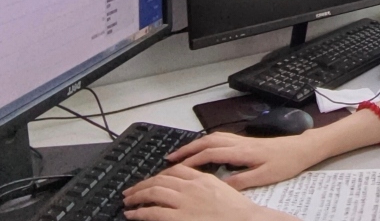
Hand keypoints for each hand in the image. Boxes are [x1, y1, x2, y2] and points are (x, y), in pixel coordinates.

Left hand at [122, 164, 298, 220]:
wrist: (245, 220)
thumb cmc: (236, 210)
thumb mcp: (221, 188)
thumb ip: (204, 184)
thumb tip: (190, 184)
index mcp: (201, 178)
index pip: (174, 170)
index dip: (158, 175)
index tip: (151, 180)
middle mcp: (190, 187)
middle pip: (160, 179)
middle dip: (142, 184)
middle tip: (131, 191)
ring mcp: (184, 202)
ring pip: (153, 193)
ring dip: (137, 196)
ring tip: (128, 201)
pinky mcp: (178, 218)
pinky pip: (152, 212)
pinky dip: (139, 212)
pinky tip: (133, 214)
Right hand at [165, 131, 315, 189]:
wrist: (301, 148)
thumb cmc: (285, 163)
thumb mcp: (264, 177)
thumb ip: (242, 180)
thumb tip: (220, 185)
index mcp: (242, 151)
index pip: (211, 153)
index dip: (192, 160)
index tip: (176, 167)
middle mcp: (239, 142)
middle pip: (207, 141)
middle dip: (187, 149)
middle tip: (170, 158)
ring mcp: (242, 139)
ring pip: (213, 137)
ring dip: (195, 144)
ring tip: (181, 154)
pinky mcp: (245, 140)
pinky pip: (220, 138)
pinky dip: (206, 142)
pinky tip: (203, 149)